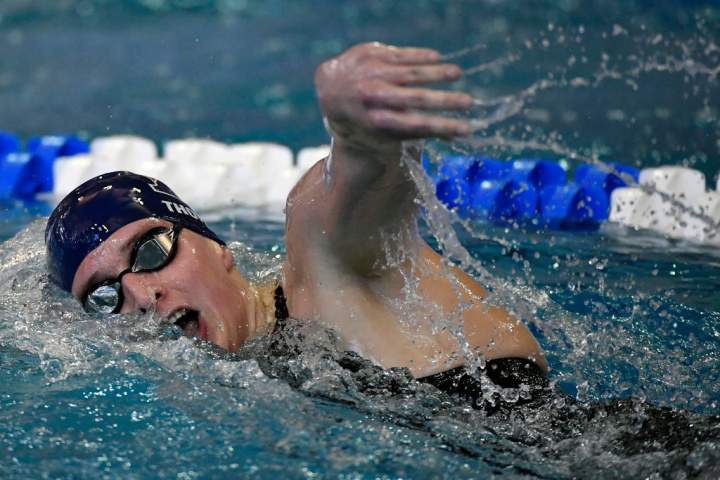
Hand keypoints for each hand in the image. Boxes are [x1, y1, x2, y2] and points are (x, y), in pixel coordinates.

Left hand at [315, 42, 472, 150]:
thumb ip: (417, 132)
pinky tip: (438, 58)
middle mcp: (372, 98)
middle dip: (446, 101)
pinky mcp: (370, 54)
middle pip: (416, 99)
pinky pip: (401, 55)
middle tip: (470, 102)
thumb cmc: (365, 118)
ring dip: (437, 73)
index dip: (443, 127)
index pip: (416, 126)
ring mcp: (370, 74)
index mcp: (376, 123)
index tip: (466, 129)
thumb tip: (456, 135)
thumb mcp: (383, 133)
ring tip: (458, 74)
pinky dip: (421, 57)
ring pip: (410, 73)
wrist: (332, 91)